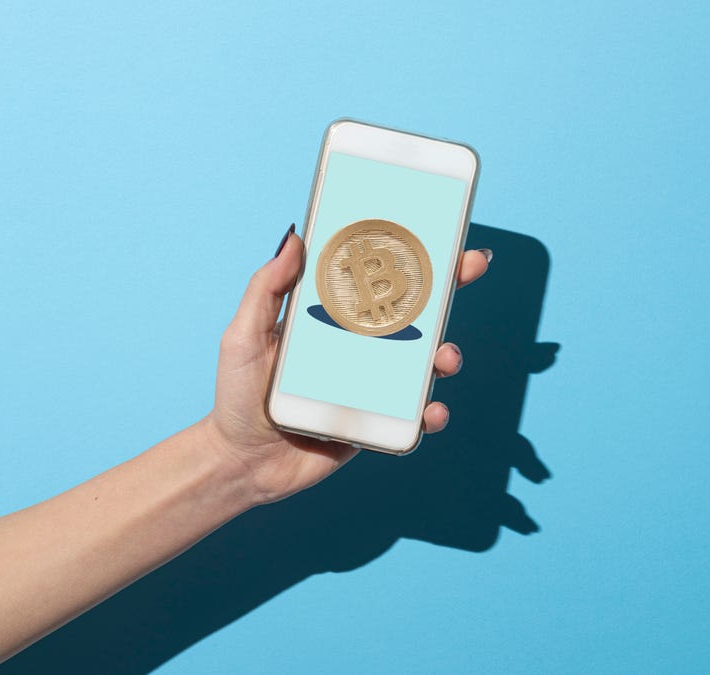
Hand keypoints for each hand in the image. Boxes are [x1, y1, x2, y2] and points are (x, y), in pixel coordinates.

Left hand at [202, 226, 490, 504]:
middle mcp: (358, 346)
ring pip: (424, 362)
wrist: (241, 462)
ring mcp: (372, 384)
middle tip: (472, 265)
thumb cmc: (237, 396)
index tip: (438, 228)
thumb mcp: (245, 335)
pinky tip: (429, 411)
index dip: (408, 253)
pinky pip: (414, 415)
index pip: (375, 277)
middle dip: (450, 284)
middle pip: (414, 310)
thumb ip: (266, 289)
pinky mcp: (377, 423)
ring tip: (443, 358)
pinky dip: (430, 412)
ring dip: (446, 353)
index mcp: (331, 318)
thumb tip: (294, 237)